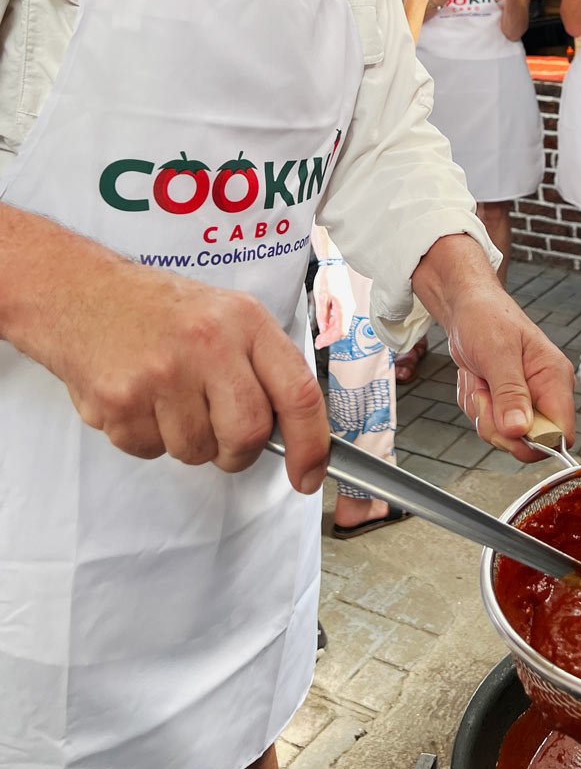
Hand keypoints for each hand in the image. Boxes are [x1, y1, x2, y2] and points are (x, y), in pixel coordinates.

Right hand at [20, 235, 330, 493]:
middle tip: (221, 433)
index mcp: (245, 322)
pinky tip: (140, 399)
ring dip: (188, 441)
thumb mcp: (227, 315)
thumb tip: (294, 428)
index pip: (297, 392)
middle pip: (247, 434)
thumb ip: (261, 365)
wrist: (83, 294)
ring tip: (170, 399)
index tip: (309, 474)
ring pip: (196, 451)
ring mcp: (161, 375)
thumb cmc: (161, 310)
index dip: (311, 444)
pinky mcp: (120, 401)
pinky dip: (148, 437)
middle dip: (238, 450)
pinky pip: (150, 450)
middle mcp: (208, 346)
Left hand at [313, 267, 345, 346]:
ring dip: (331, 332)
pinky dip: (334, 324)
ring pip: (342, 324)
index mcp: (344, 307)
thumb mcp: (320, 298)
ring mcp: (349, 305)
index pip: (341, 331)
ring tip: (320, 335)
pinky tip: (326, 325)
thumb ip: (322, 315)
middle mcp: (349, 308)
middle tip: (318, 342)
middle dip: (330, 338)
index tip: (320, 343)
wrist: (333, 264)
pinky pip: (342, 318)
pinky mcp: (346, 302)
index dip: (330, 340)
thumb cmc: (328, 277)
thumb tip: (323, 328)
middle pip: (342, 330)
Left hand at [448, 286, 576, 461]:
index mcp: (555, 378)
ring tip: (480, 379)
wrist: (466, 307)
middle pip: (528, 441)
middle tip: (485, 392)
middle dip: (497, 423)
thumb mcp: (497, 353)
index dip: (534, 441)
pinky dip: (475, 406)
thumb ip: (510, 393)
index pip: (561, 433)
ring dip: (482, 411)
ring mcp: (525, 400)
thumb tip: (520, 430)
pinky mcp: (507, 403)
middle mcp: (545, 393)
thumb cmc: (486, 317)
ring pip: (505, 435)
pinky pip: (489, 425)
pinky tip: (477, 381)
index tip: (507, 427)